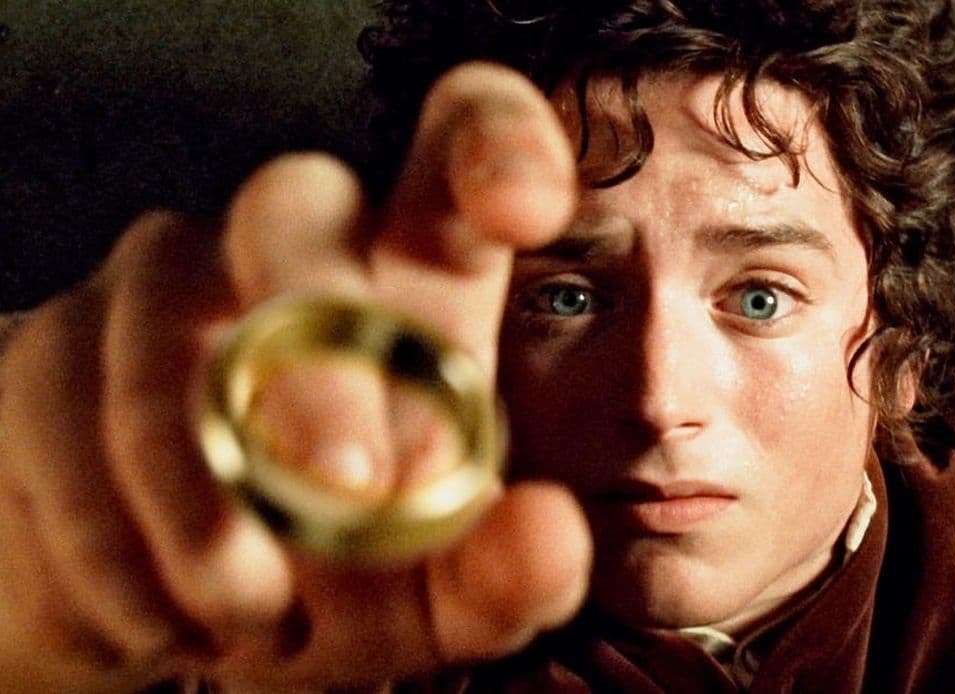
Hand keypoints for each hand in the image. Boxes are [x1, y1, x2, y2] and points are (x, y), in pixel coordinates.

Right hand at [0, 62, 590, 690]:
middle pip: (289, 208)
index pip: (457, 152)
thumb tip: (549, 536)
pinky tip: (167, 613)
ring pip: (158, 324)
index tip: (519, 209)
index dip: (495, 145)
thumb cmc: (340, 579)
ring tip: (250, 610)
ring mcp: (163, 293)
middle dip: (317, 363)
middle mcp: (289, 256)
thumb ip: (504, 571)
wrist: (184, 620)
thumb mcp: (439, 594)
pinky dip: (117, 542)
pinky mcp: (52, 354)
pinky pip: (61, 415)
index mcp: (416, 285)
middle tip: (346, 493)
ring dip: (203, 493)